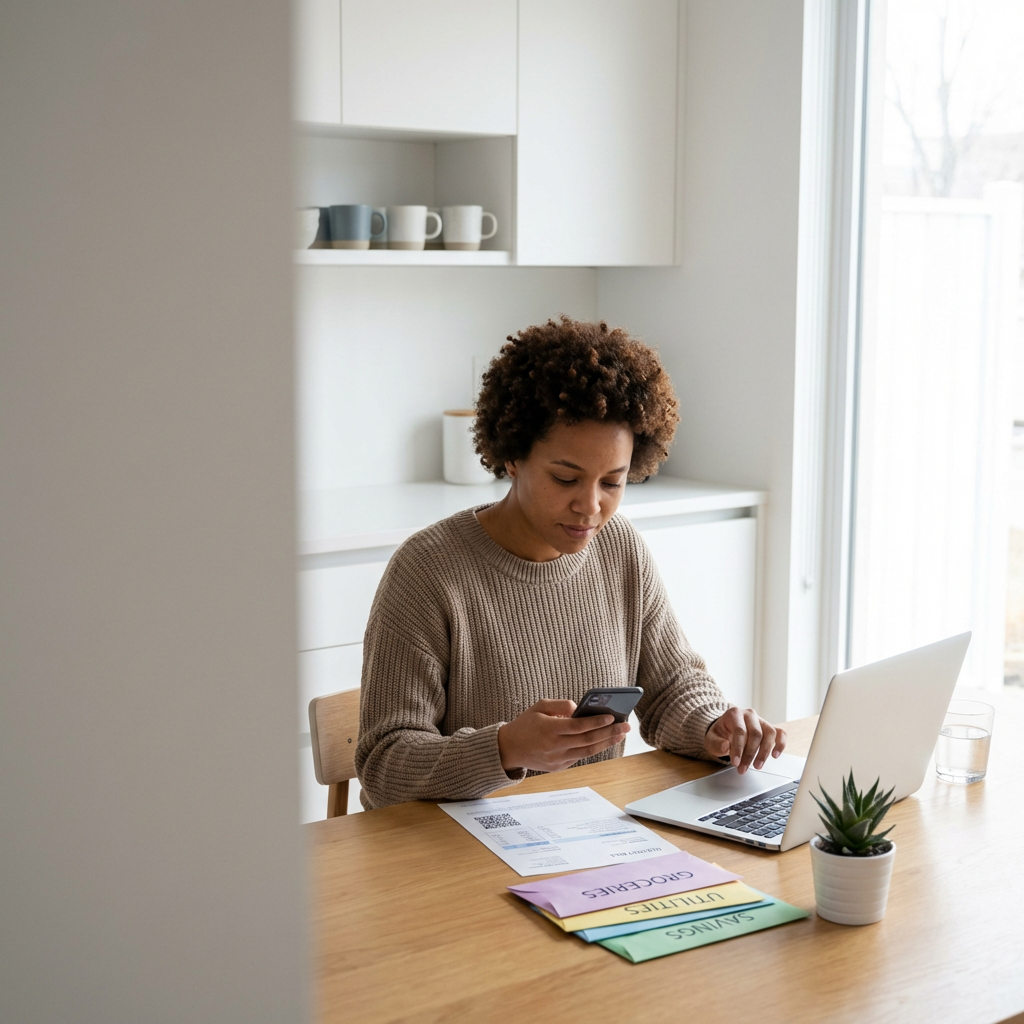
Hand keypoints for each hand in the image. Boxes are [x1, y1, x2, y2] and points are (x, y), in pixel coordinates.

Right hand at [497, 699, 629, 772]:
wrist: (509, 748)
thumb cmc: (526, 723)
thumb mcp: (539, 706)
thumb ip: (560, 706)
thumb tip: (580, 708)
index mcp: (549, 730)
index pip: (578, 727)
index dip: (596, 722)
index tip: (611, 716)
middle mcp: (555, 747)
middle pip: (588, 740)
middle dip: (609, 732)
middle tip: (625, 726)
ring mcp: (557, 759)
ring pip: (588, 752)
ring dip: (606, 742)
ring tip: (621, 734)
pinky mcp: (559, 767)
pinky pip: (579, 757)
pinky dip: (593, 748)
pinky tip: (604, 740)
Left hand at [704, 707, 786, 773]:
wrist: (725, 729)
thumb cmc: (719, 734)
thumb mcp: (711, 739)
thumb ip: (716, 743)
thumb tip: (727, 746)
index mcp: (734, 714)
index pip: (740, 731)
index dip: (738, 748)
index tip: (735, 763)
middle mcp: (749, 715)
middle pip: (756, 734)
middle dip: (750, 754)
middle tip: (743, 769)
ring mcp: (761, 720)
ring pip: (770, 733)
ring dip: (764, 752)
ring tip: (757, 766)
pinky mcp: (769, 728)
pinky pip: (780, 733)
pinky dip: (780, 744)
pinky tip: (775, 755)